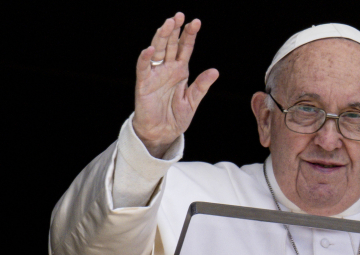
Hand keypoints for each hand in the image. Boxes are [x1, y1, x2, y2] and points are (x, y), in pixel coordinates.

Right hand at [132, 13, 219, 156]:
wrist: (162, 133)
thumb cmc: (175, 117)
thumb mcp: (193, 101)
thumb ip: (202, 86)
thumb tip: (215, 71)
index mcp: (180, 71)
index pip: (185, 48)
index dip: (189, 36)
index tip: (196, 22)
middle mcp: (167, 69)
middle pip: (171, 45)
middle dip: (175, 30)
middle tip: (179, 15)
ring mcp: (155, 75)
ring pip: (158, 51)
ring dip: (162, 37)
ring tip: (168, 24)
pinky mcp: (144, 84)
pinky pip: (144, 68)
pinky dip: (146, 58)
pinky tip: (151, 48)